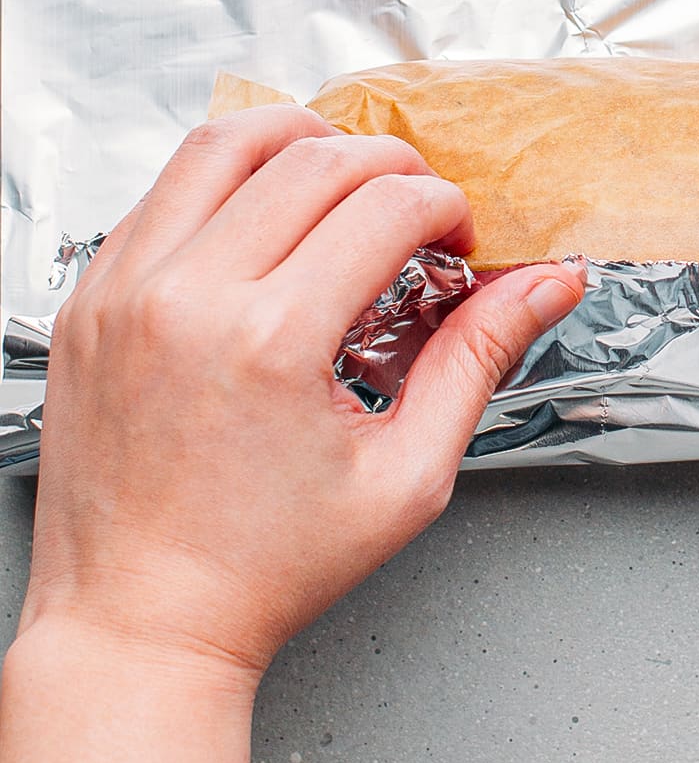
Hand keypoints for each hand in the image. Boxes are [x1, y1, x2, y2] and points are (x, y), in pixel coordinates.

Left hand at [20, 107, 585, 681]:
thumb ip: (478, 361)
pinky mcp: (88, 298)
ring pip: (222, 143)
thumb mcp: (404, 476)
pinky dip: (222, 179)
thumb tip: (546, 285)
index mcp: (270, 340)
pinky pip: (161, 192)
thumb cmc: (261, 571)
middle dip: (389, 164)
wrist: (139, 624)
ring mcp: (124, 290)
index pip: (385, 206)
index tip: (456, 240)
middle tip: (415, 208)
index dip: (444, 207)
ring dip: (299, 138)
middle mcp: (187, 298)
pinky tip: (261, 215)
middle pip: (313, 158)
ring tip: (341, 173)